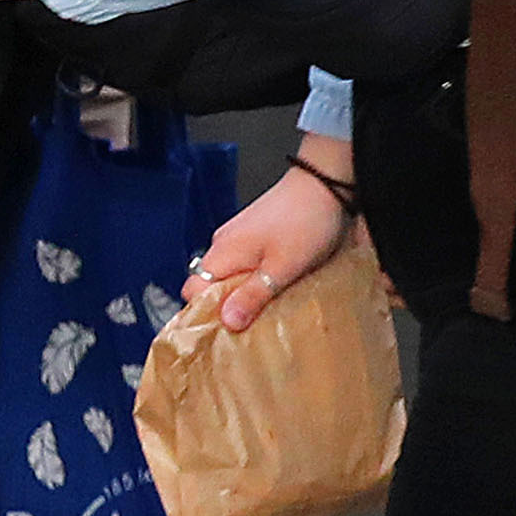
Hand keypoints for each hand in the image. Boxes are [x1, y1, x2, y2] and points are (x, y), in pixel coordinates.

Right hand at [186, 158, 360, 332]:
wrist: (323, 182)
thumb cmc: (304, 225)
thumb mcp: (282, 268)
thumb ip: (252, 295)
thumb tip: (225, 323)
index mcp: (222, 254)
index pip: (192, 292)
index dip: (205, 313)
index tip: (228, 333)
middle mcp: (222, 243)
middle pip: (210, 284)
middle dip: (229, 305)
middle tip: (256, 324)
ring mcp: (237, 234)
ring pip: (230, 273)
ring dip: (246, 290)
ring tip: (271, 306)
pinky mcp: (253, 229)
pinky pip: (244, 261)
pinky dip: (255, 275)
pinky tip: (279, 281)